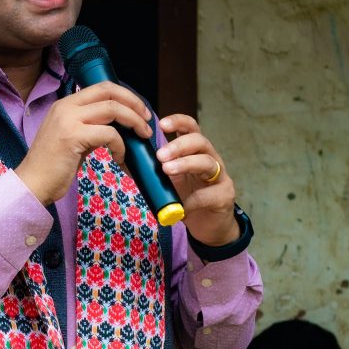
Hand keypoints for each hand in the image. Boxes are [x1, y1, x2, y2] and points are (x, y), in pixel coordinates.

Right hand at [15, 82, 152, 205]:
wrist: (32, 184)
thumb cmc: (53, 167)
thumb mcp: (72, 139)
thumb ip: (90, 128)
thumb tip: (116, 126)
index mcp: (65, 104)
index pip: (102, 87)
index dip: (126, 96)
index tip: (140, 110)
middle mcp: (66, 106)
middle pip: (109, 92)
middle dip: (134, 103)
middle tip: (148, 120)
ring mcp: (68, 120)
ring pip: (112, 109)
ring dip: (134, 122)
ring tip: (143, 136)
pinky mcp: (72, 137)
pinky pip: (108, 134)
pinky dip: (120, 145)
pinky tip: (119, 158)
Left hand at [156, 114, 238, 246]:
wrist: (208, 227)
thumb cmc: (187, 200)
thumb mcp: (167, 183)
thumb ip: (151, 171)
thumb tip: (124, 160)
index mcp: (195, 153)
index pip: (190, 129)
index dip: (178, 122)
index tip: (161, 124)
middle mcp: (210, 159)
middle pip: (200, 141)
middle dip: (179, 145)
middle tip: (160, 155)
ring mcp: (220, 177)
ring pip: (207, 162)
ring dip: (186, 164)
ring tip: (167, 170)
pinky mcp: (224, 196)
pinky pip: (208, 194)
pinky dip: (192, 200)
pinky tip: (181, 208)